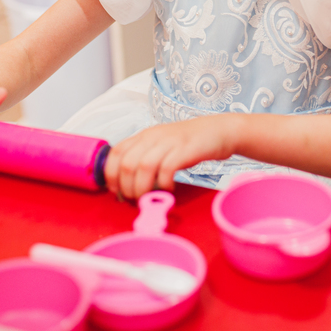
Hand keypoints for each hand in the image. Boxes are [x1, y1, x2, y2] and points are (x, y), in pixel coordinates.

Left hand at [105, 116, 238, 199]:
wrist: (219, 130)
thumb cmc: (189, 143)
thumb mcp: (161, 145)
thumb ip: (145, 158)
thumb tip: (127, 184)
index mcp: (144, 136)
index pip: (116, 153)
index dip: (110, 175)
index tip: (115, 191)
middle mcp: (153, 137)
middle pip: (127, 163)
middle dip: (126, 187)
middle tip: (133, 199)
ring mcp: (169, 142)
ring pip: (143, 167)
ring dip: (141, 188)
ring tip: (148, 198)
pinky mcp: (185, 150)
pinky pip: (166, 169)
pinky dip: (163, 184)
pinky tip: (169, 189)